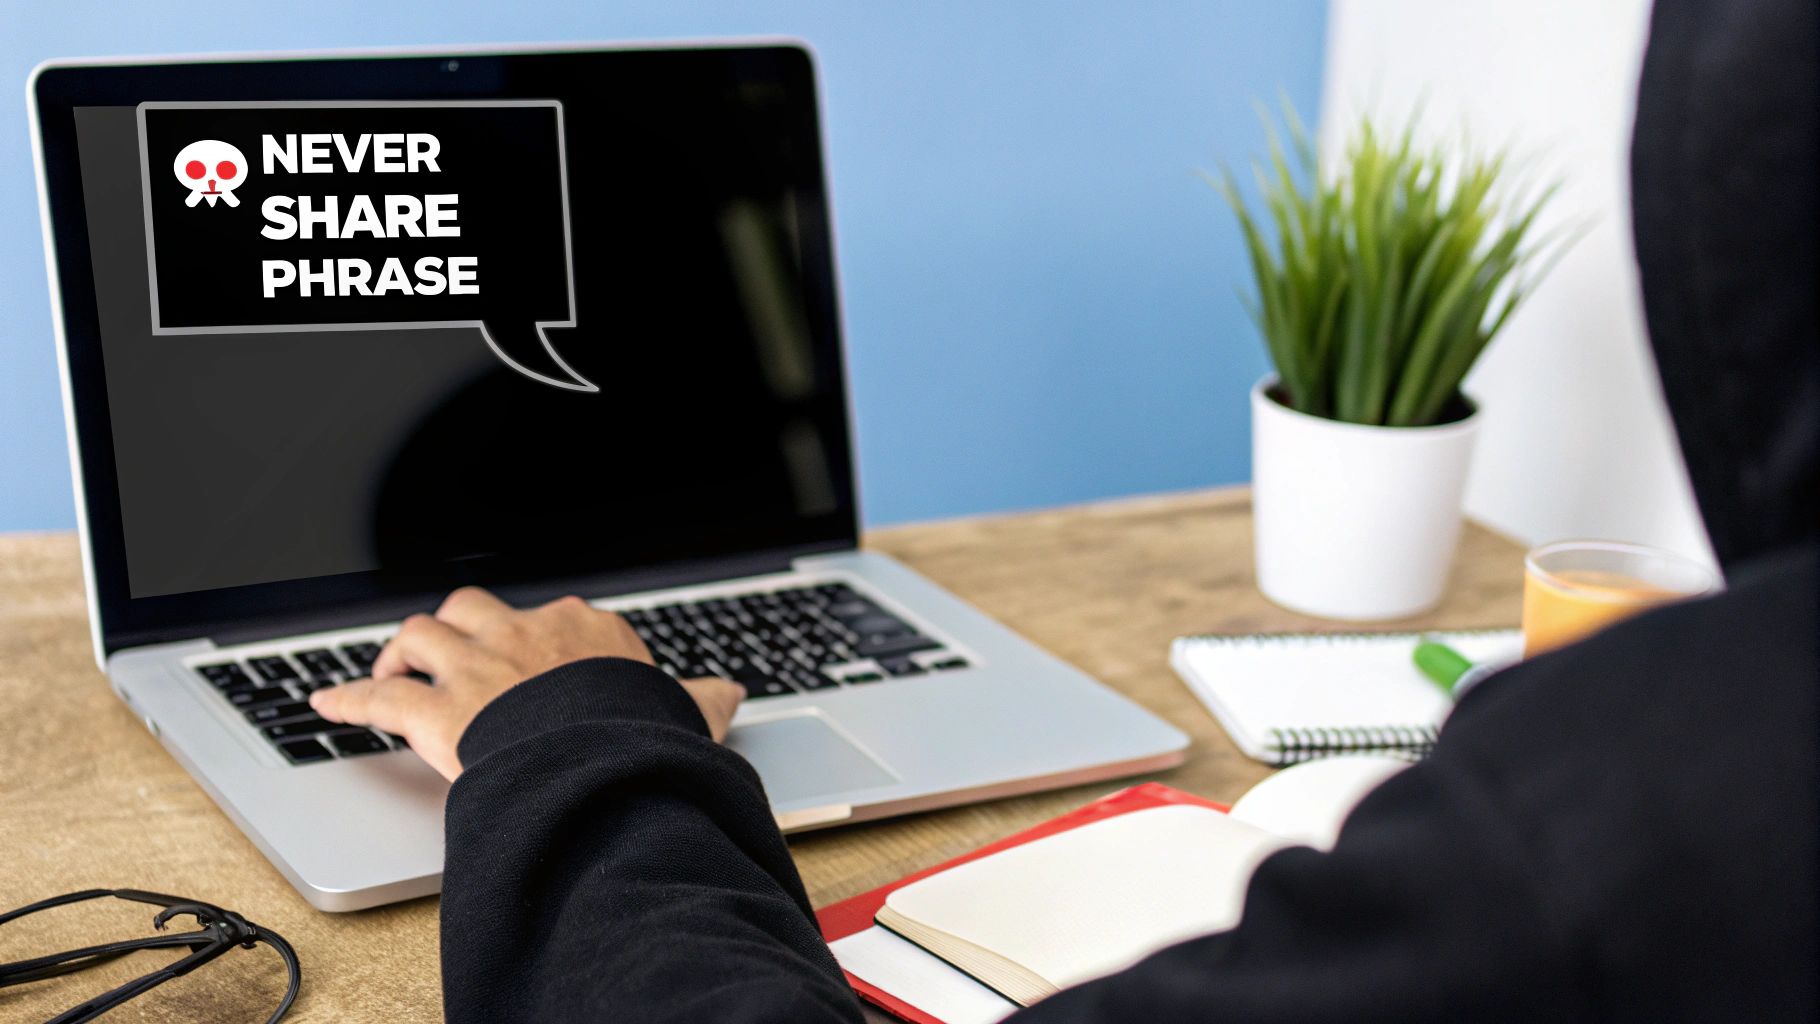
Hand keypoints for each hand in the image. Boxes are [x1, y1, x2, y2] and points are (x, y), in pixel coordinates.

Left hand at [310, 587, 744, 780]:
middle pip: (473, 606)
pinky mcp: (436, 709)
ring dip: (401, 652)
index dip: (534, 640)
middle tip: (448, 652)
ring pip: (421, 633)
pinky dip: (348, 699)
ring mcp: (476, 667)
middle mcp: (524, 633)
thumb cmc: (641, 735)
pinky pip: (379, 697)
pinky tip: (326, 702)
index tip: (531, 658)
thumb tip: (730, 690)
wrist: (601, 759)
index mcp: (585, 630)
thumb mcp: (684, 714)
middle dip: (455, 625)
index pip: (553, 619)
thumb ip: (700, 700)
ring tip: (390, 668)